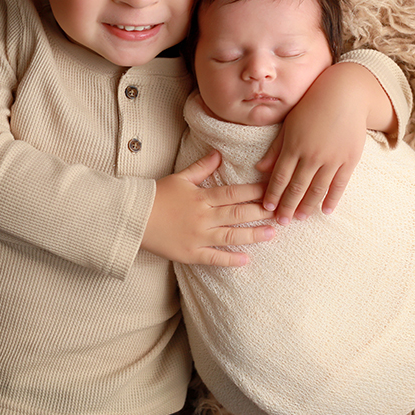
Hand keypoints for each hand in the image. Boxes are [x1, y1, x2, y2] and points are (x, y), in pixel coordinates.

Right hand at [143, 150, 274, 265]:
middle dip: (261, 212)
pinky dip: (230, 259)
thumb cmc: (156, 195)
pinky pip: (214, 258)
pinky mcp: (190, 253)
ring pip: (231, 236)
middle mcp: (203, 217)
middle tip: (281, 211)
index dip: (255, 191)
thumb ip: (202, 167)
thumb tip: (219, 154)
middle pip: (238, 214)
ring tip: (273, 233)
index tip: (272, 189)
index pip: (234, 193)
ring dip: (254, 235)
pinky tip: (246, 260)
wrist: (133, 217)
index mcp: (202, 197)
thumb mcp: (180, 177)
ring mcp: (198, 237)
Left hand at [257, 62, 392, 221]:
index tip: (267, 208)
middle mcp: (312, 154)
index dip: (273, 194)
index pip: (280, 176)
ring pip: (317, 189)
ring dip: (307, 206)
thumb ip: (276, 148)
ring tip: (300, 218)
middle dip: (288, 206)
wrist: (345, 94)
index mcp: (294, 145)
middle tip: (282, 222)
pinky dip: (332, 198)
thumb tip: (259, 168)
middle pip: (297, 187)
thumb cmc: (312, 105)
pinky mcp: (349, 159)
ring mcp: (332, 158)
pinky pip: (340, 184)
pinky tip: (326, 210)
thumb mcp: (289, 124)